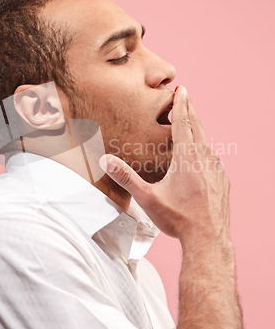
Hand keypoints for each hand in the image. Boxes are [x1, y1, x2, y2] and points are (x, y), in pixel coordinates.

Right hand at [99, 86, 230, 246]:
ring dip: (198, 128)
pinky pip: (213, 158)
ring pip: (207, 142)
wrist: (208, 239)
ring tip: (191, 121)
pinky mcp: (222, 180)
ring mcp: (216, 169)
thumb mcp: (147, 198)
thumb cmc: (178, 219)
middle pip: (197, 126)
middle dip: (190, 109)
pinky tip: (201, 154)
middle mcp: (204, 159)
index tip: (181, 88)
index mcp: (187, 158)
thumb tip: (105, 161)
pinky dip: (205, 148)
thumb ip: (126, 177)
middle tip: (186, 95)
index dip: (182, 104)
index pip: (184, 122)